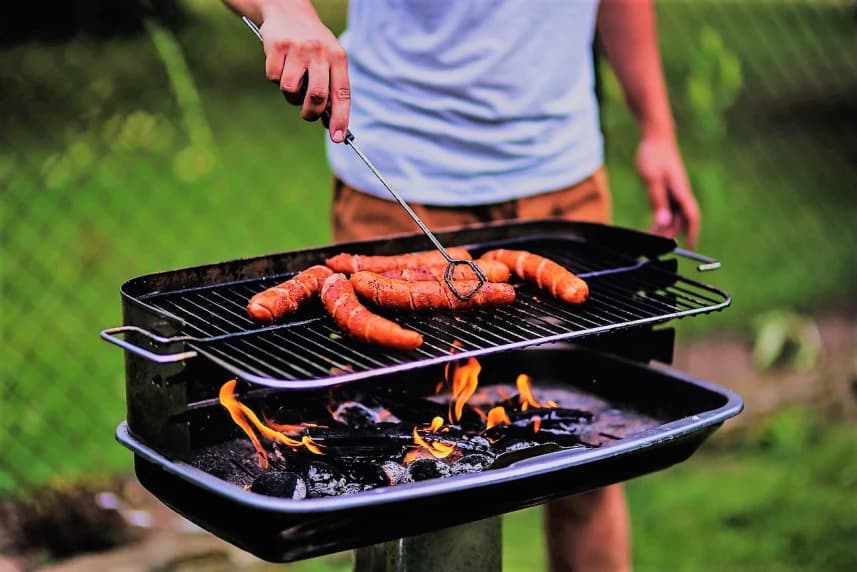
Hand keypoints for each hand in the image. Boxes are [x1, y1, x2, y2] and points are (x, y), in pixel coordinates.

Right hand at [259, 1, 349, 141]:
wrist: (288, 11)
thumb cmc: (312, 45)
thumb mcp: (328, 60)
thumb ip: (330, 88)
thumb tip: (329, 123)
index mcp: (338, 57)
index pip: (342, 94)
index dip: (340, 119)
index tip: (337, 138)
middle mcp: (320, 51)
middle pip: (317, 96)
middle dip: (311, 113)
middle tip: (308, 114)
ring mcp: (298, 48)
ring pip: (291, 90)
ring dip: (290, 95)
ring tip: (293, 81)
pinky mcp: (277, 46)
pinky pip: (273, 78)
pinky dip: (275, 78)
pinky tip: (280, 64)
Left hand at [636, 134, 699, 248]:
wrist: (656, 137)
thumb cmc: (654, 155)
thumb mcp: (651, 179)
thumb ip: (657, 201)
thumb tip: (663, 222)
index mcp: (681, 191)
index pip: (692, 217)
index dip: (693, 233)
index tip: (691, 247)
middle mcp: (681, 193)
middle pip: (681, 220)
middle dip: (671, 234)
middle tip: (655, 246)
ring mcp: (676, 191)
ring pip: (674, 216)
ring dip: (665, 228)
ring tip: (650, 238)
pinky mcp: (669, 189)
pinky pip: (668, 209)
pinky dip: (662, 218)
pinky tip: (653, 225)